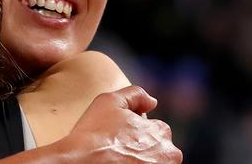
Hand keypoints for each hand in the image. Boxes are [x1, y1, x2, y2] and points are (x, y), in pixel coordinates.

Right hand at [59, 85, 182, 162]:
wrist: (82, 163)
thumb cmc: (95, 134)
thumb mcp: (110, 101)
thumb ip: (136, 94)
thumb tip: (152, 102)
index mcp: (162, 132)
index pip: (154, 129)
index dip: (135, 130)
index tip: (118, 135)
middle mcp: (169, 156)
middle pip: (157, 150)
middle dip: (141, 148)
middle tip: (118, 149)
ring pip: (151, 162)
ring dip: (139, 160)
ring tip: (116, 159)